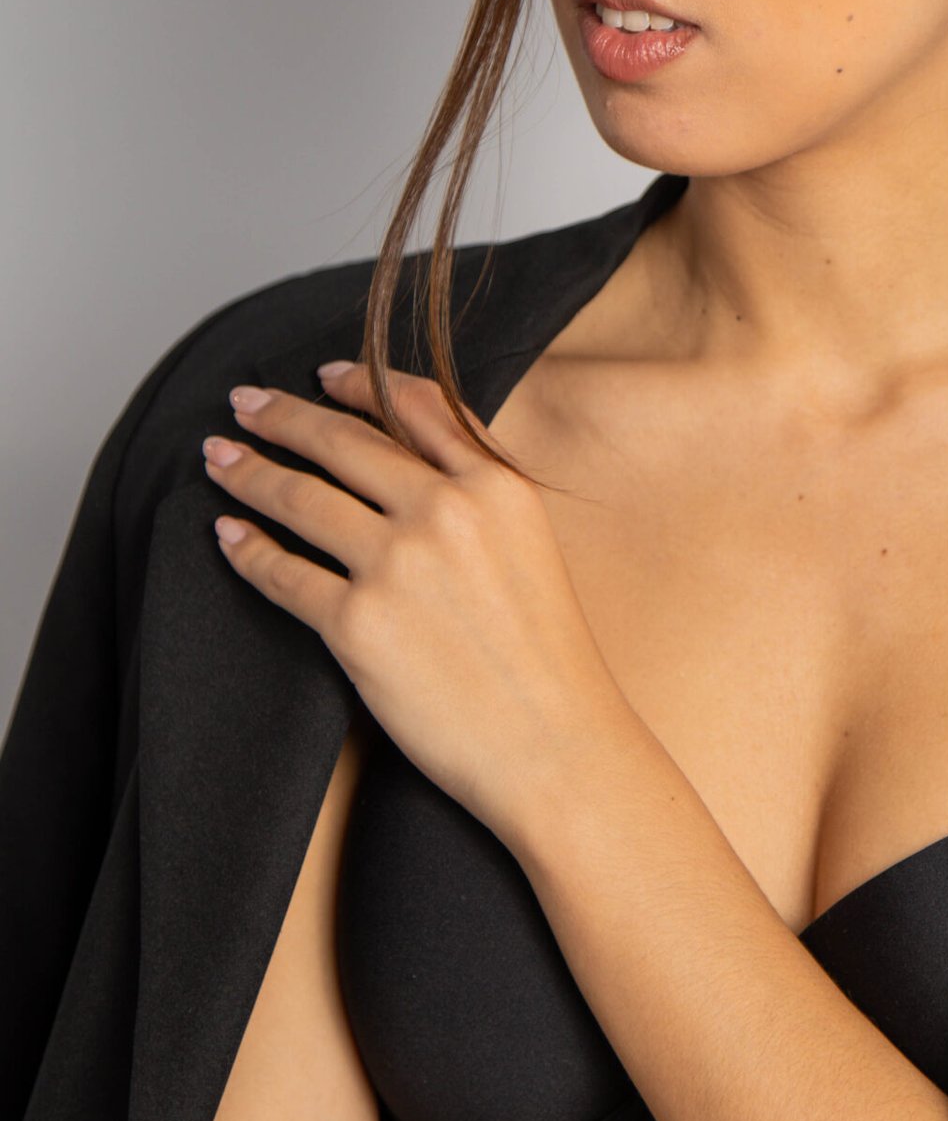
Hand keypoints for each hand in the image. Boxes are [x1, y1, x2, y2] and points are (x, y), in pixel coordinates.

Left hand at [200, 361, 620, 837]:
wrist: (555, 744)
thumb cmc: (550, 660)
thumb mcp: (532, 546)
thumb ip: (479, 495)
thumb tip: (410, 465)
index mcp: (496, 485)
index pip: (414, 407)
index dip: (358, 383)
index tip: (320, 376)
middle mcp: (444, 510)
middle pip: (342, 442)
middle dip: (284, 417)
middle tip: (244, 403)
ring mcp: (396, 564)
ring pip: (300, 498)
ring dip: (249, 472)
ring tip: (219, 458)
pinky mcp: (356, 624)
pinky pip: (282, 574)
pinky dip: (247, 550)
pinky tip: (228, 535)